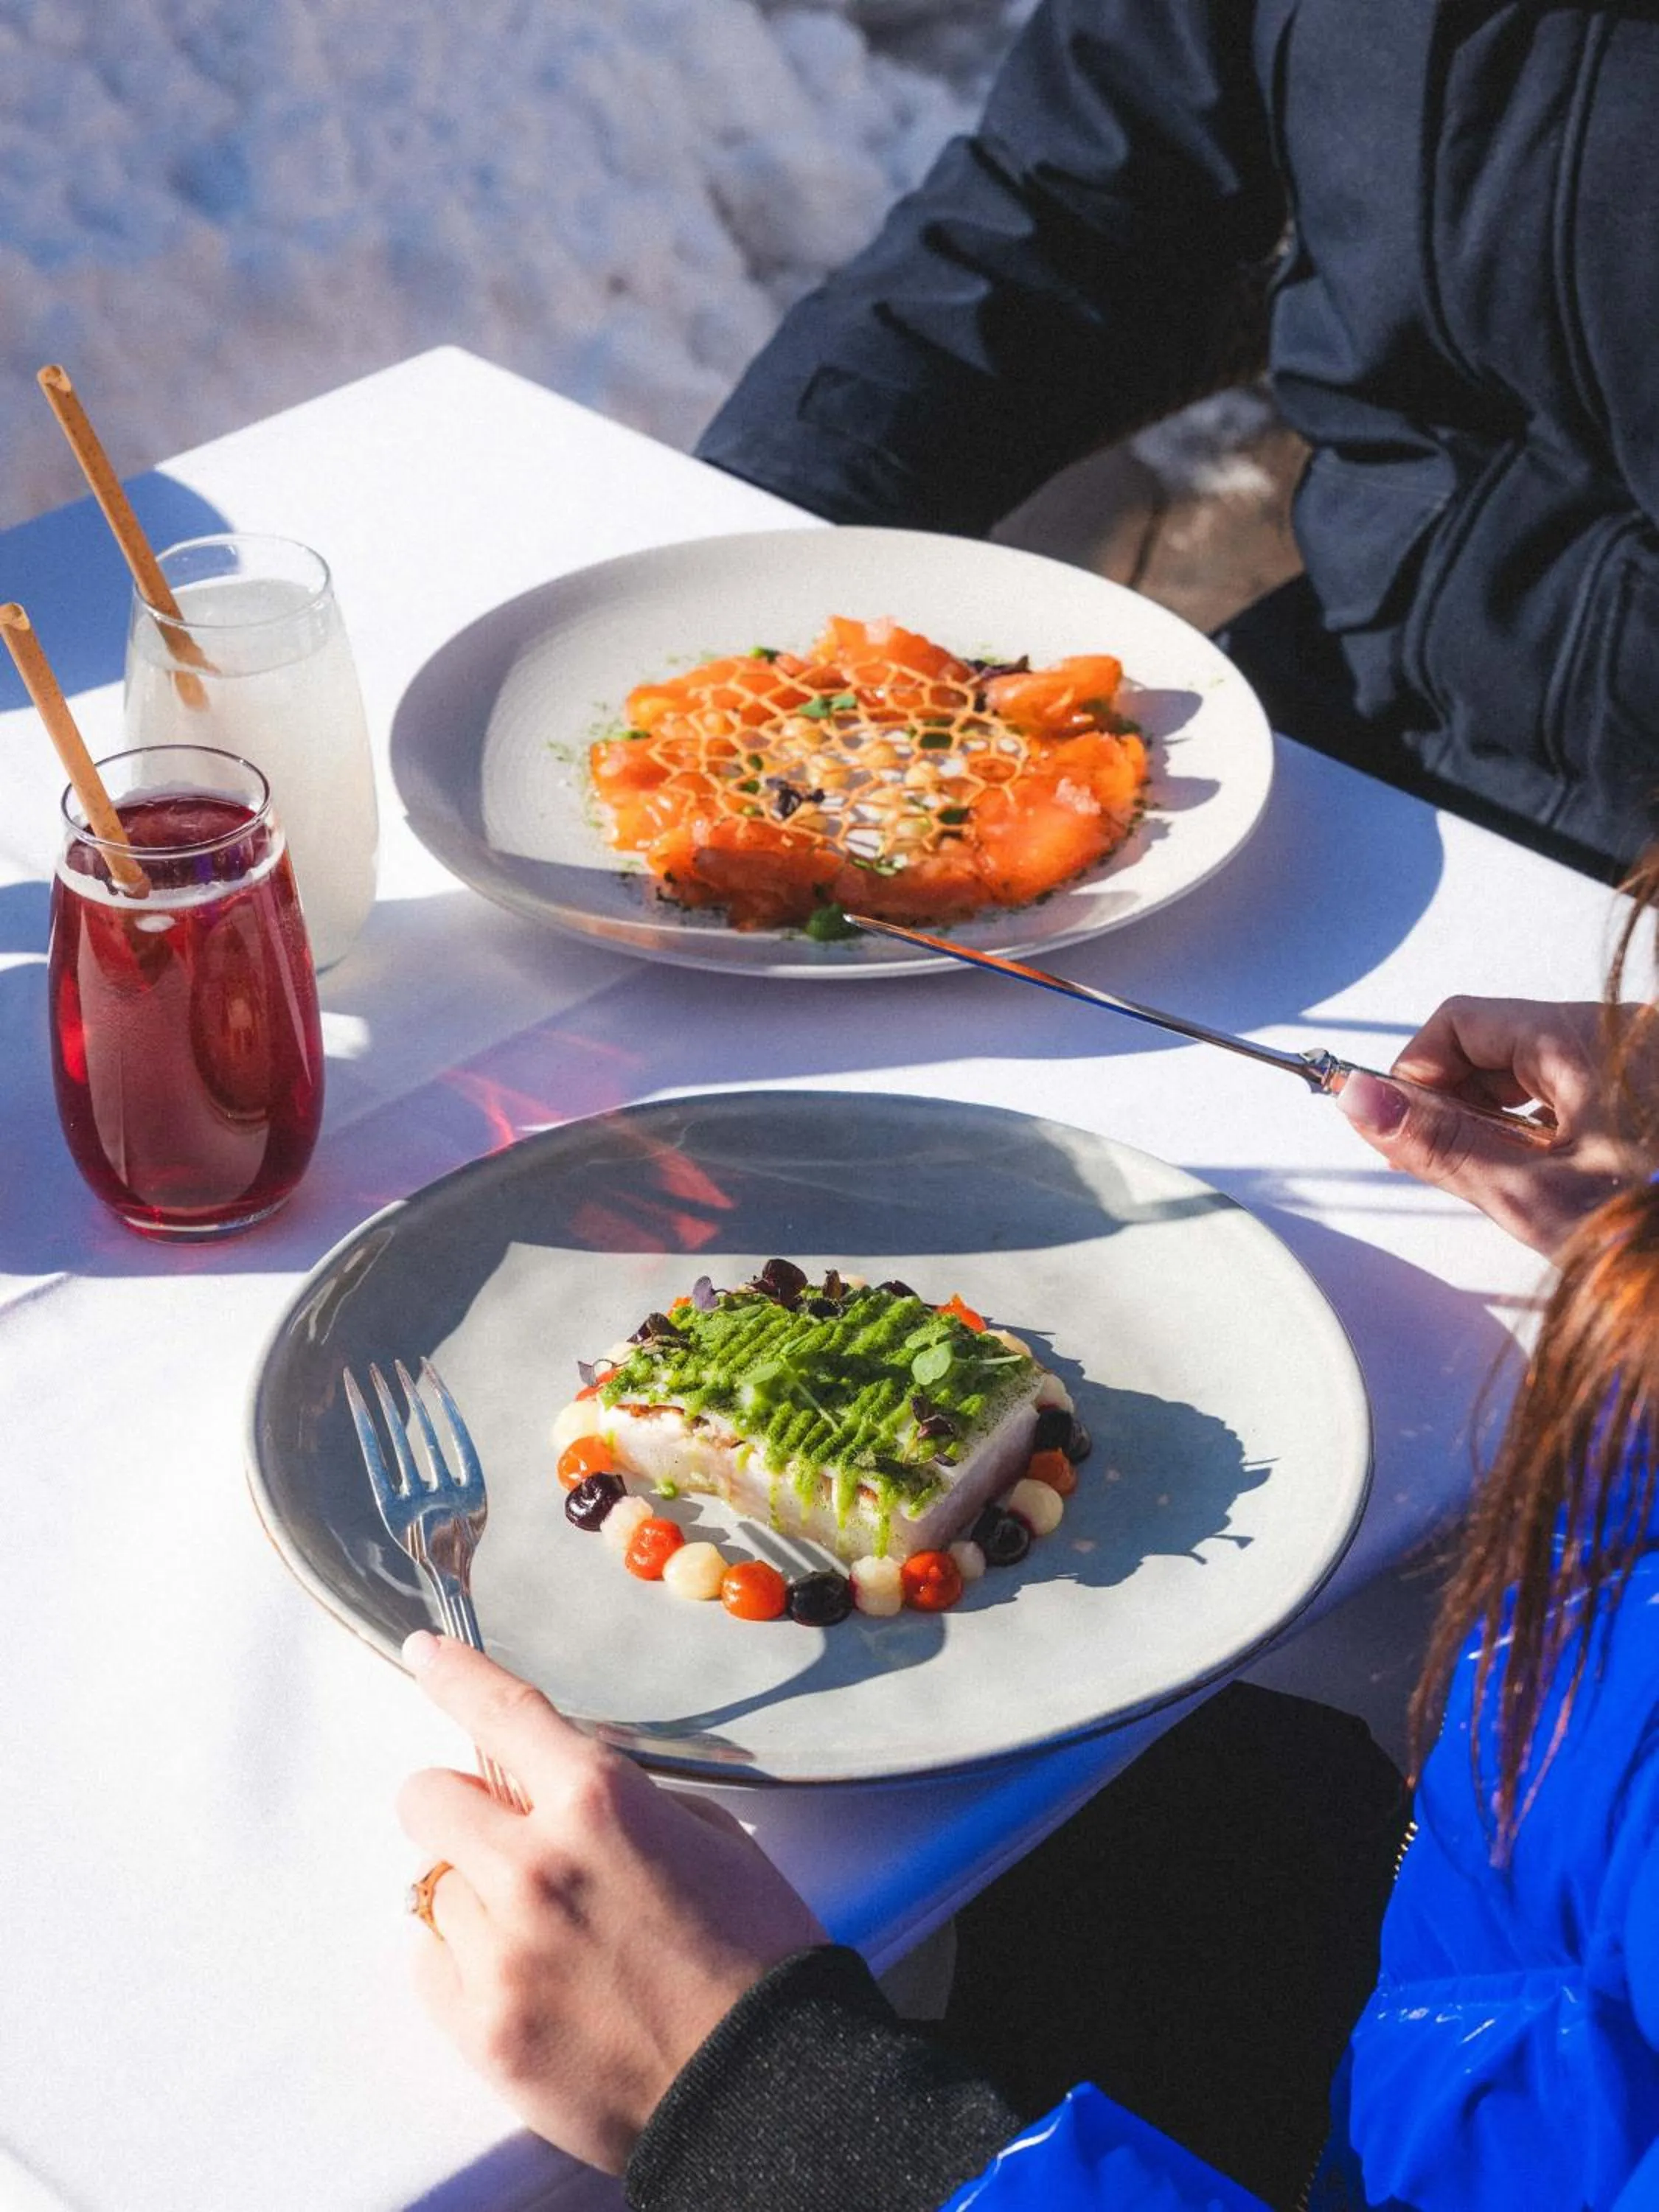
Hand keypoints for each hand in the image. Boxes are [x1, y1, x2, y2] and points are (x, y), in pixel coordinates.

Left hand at [395, 1632, 825, 2170]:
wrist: (763, 2088)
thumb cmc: (756, 1952)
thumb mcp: (707, 1839)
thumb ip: (619, 1803)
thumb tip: (554, 1789)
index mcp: (599, 1803)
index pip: (500, 1713)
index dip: (454, 1674)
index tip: (423, 1654)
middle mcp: (535, 1865)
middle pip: (427, 1798)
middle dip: (459, 1809)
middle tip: (503, 1841)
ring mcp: (501, 1953)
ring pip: (432, 1888)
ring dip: (474, 1897)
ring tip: (541, 1938)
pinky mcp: (482, 2030)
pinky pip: (430, 1967)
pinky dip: (465, 1965)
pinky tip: (524, 1983)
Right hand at [1336, 997, 1650, 1257]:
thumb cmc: (1653, 1231)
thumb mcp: (1533, 1194)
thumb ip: (1439, 1142)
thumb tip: (1360, 1100)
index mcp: (1586, 1037)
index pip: (1459, 1022)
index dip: (1417, 1075)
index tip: (1403, 1132)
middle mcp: (1621, 1032)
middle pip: (1496, 1042)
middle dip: (1460, 1102)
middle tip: (1458, 1169)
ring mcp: (1642, 1061)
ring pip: (1536, 1070)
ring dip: (1504, 1120)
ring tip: (1517, 1183)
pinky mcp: (1652, 1093)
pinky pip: (1578, 1091)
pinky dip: (1549, 1128)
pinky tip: (1558, 1179)